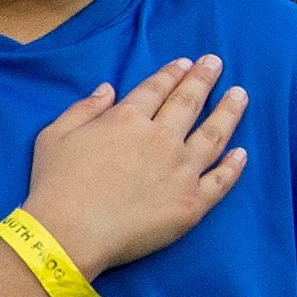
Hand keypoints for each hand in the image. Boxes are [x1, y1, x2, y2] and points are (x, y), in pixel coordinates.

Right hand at [23, 58, 248, 277]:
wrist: (69, 234)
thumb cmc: (55, 185)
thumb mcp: (54, 136)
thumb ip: (84, 109)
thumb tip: (108, 88)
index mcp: (127, 120)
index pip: (156, 89)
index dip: (172, 74)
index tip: (187, 62)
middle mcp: (161, 140)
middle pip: (189, 103)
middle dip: (204, 79)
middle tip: (217, 63)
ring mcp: (181, 171)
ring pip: (213, 135)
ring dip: (229, 112)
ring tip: (240, 95)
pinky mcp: (192, 202)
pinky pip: (221, 180)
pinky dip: (234, 165)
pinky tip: (242, 153)